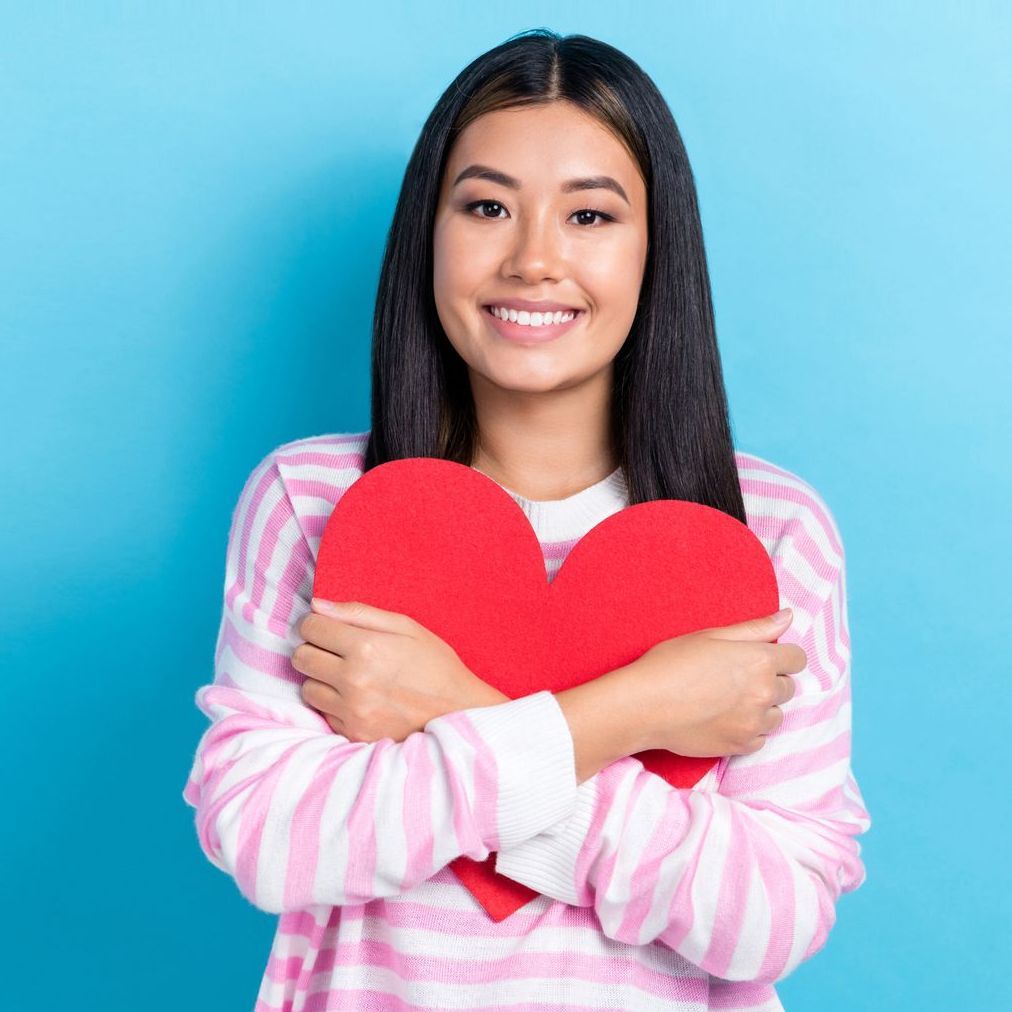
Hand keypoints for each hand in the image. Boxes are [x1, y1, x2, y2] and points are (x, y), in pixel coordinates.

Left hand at [293, 598, 495, 741]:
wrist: (459, 712)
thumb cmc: (436, 665)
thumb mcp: (406, 627)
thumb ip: (359, 613)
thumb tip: (318, 604)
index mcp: (366, 648)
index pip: (311, 627)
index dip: (316, 623)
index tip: (327, 627)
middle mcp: (354, 680)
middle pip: (302, 657)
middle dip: (314, 649)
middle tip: (336, 651)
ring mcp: (352, 710)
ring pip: (307, 688)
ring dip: (321, 679)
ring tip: (349, 676)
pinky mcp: (354, 733)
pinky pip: (324, 713)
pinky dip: (334, 704)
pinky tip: (359, 698)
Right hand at [621, 609, 806, 757]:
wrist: (643, 706)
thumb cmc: (670, 664)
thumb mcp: (710, 636)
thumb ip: (755, 628)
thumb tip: (789, 616)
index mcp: (759, 661)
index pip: (797, 659)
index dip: (781, 656)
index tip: (760, 658)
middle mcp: (764, 693)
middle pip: (788, 687)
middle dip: (769, 681)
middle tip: (735, 678)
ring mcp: (754, 723)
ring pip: (776, 715)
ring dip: (762, 707)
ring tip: (728, 700)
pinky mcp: (741, 746)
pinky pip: (761, 738)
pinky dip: (749, 729)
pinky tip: (724, 719)